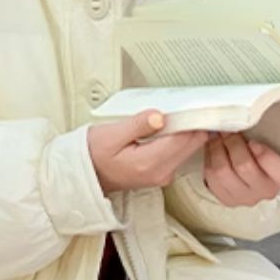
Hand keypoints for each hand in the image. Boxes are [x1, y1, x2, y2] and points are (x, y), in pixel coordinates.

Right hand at [88, 111, 210, 193]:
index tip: (193, 104)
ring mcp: (163, 175)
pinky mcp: (162, 172)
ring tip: (178, 114)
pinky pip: (180, 153)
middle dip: (193, 124)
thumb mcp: (111, 134)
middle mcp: (160, 172)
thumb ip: (138, 125)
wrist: (86, 174)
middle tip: (188, 105)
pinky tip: (170, 127)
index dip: (191, 119)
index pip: (183, 138)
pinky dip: (180, 139)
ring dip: (187, 131)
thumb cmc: (94, 155)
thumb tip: (159, 116)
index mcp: (149, 163)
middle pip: (191, 145)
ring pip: (189, 149)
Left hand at [201, 132, 279, 207]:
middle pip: (244, 166)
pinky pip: (211, 177)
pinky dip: (209, 158)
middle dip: (233, 143)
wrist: (256, 167)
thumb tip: (243, 113)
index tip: (253, 140)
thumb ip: (265, 132)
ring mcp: (246, 198)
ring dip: (217, 148)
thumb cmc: (264, 148)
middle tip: (229, 130)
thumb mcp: (272, 139)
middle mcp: (267, 190)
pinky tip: (213, 149)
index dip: (265, 154)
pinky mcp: (228, 199)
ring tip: (218, 136)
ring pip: (222, 171)